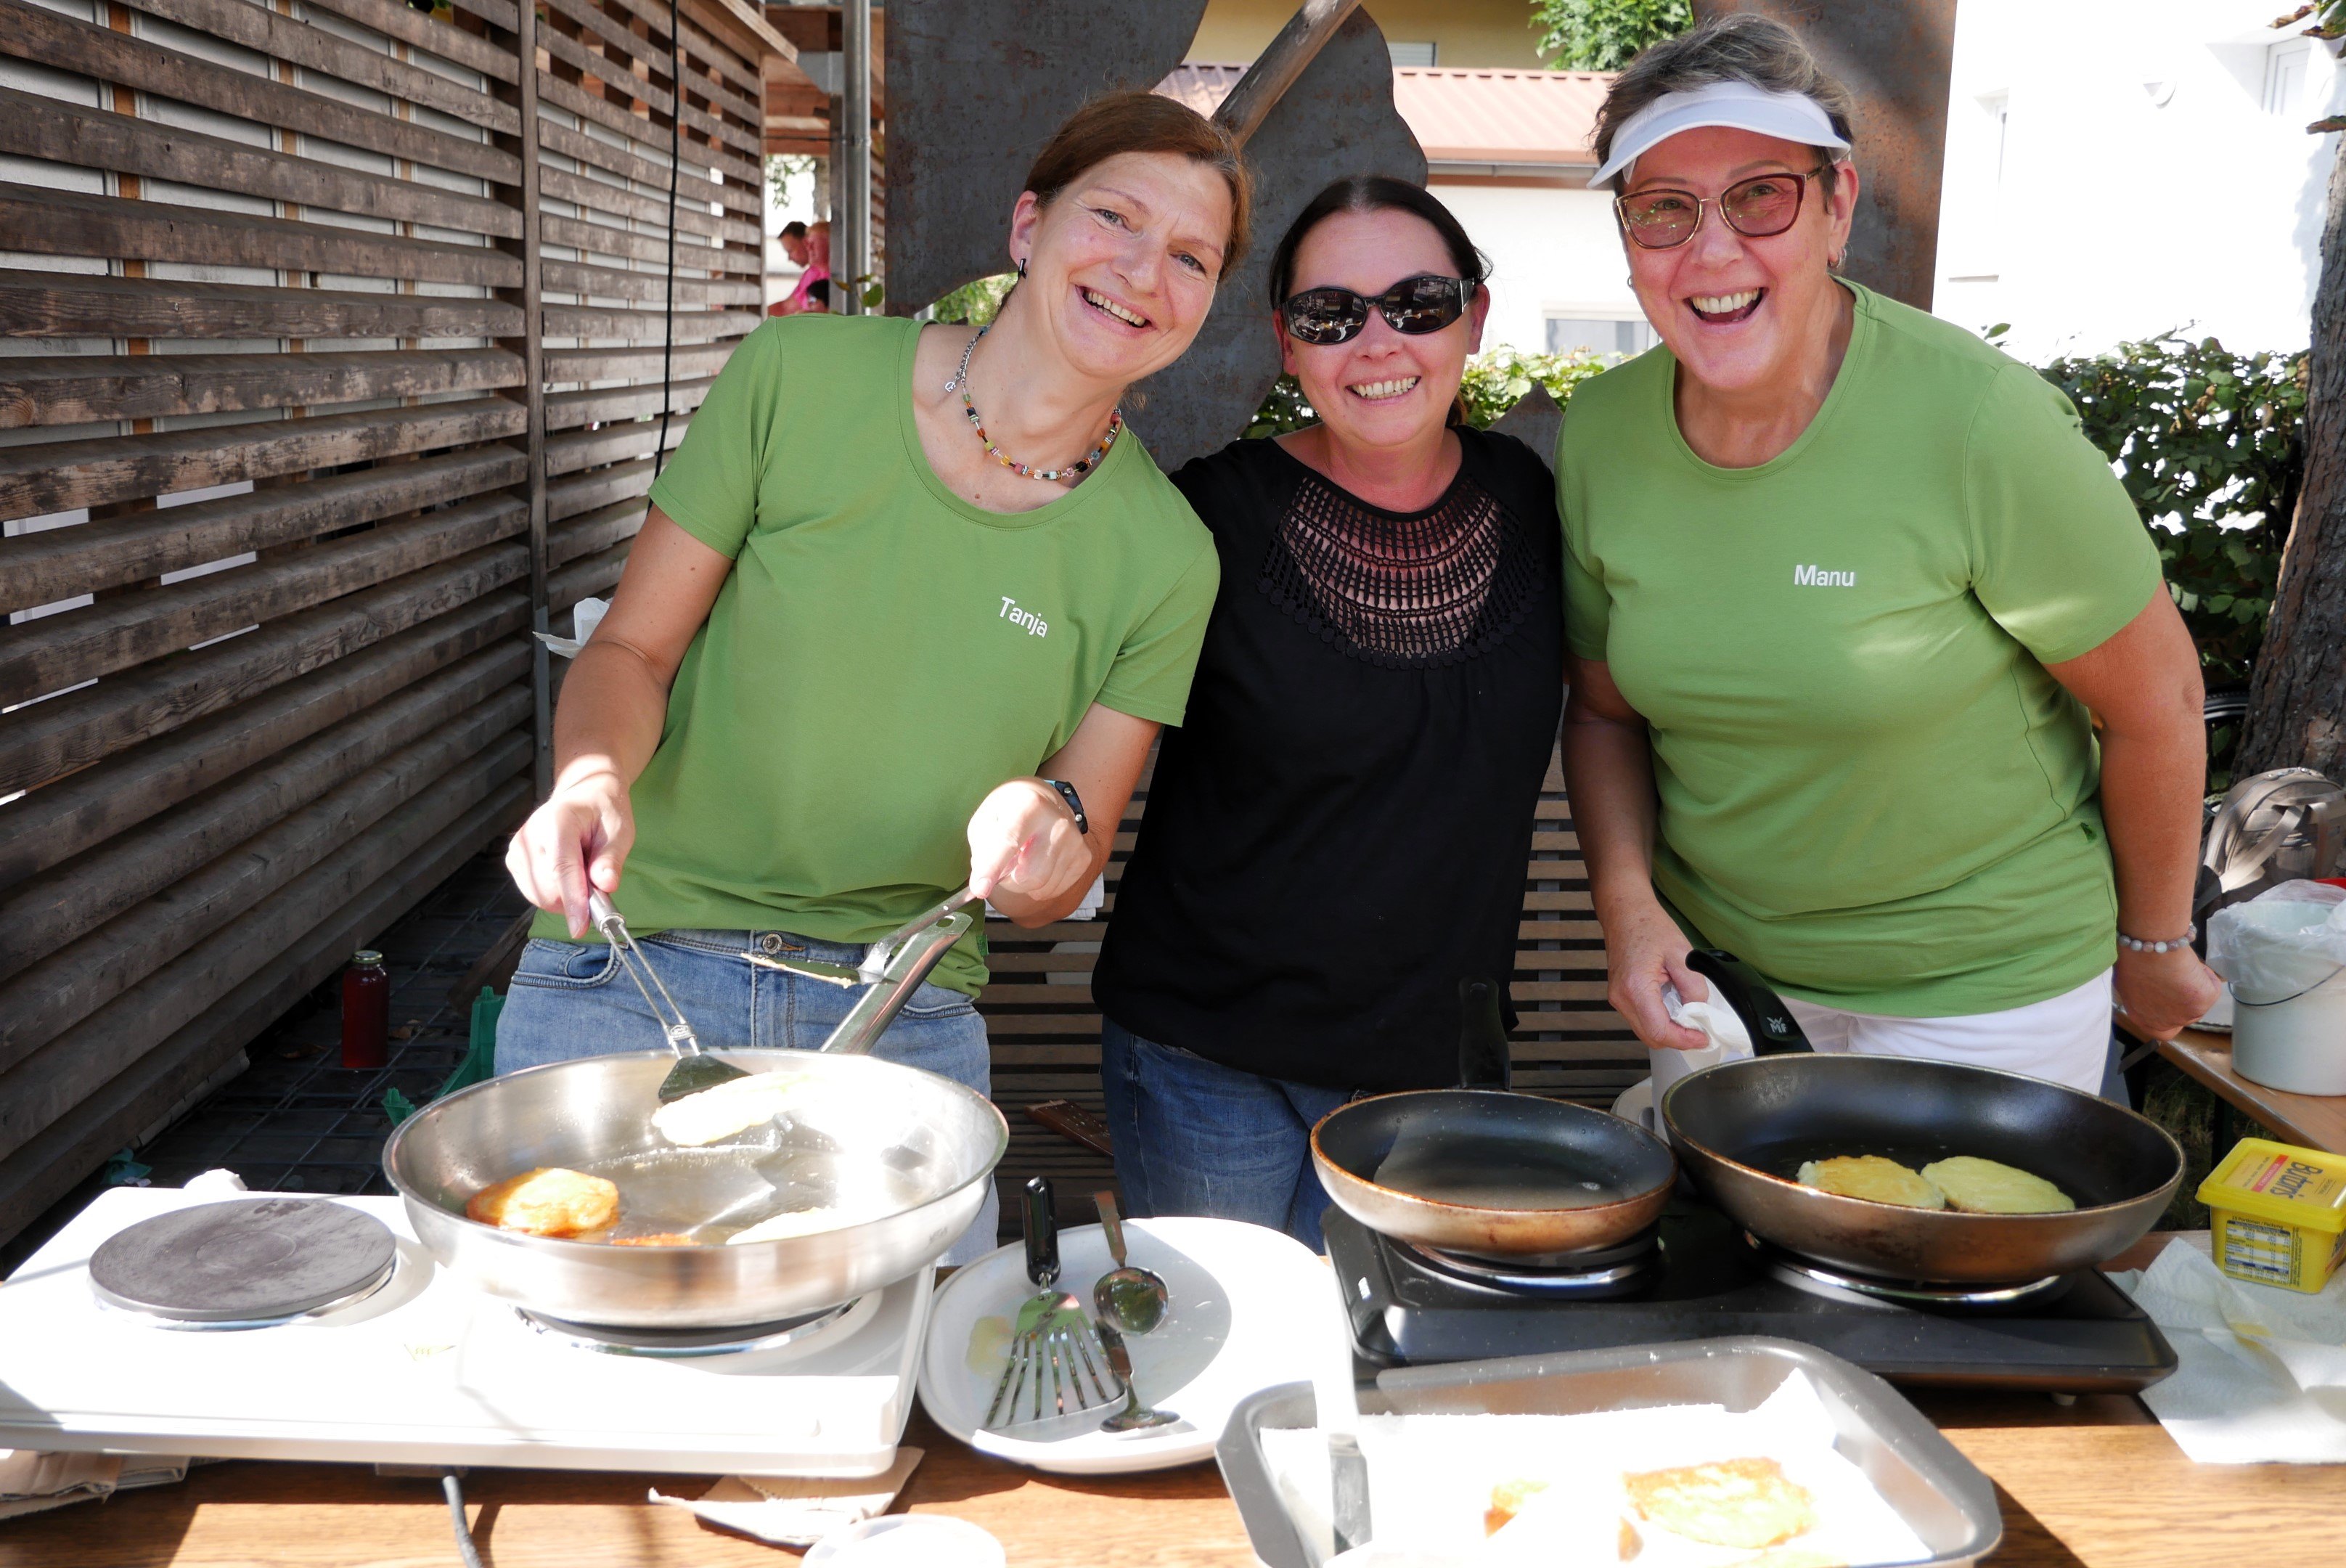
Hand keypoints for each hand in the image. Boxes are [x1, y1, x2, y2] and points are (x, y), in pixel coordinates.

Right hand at [505, 767, 633, 937]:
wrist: (583, 796)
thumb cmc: (603, 811)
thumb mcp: (620, 831)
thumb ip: (611, 858)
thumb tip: (605, 886)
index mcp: (557, 821)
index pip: (561, 868)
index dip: (572, 901)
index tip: (580, 927)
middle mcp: (529, 835)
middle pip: (548, 889)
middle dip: (576, 899)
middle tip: (598, 882)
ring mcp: (518, 850)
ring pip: (540, 897)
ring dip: (567, 897)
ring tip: (582, 870)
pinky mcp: (515, 862)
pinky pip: (535, 894)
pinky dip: (556, 894)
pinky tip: (568, 874)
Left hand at [966, 778, 1088, 904]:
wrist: (1045, 800)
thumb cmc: (1010, 811)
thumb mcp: (985, 820)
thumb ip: (981, 850)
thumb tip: (983, 884)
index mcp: (1030, 805)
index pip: (1008, 842)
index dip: (991, 868)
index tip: (980, 889)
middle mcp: (1058, 823)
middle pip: (1028, 876)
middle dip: (1008, 880)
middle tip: (1004, 865)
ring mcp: (1074, 841)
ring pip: (1041, 887)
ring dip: (1023, 883)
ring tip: (1023, 860)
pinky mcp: (1084, 857)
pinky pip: (1054, 890)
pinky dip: (1040, 885)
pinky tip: (1038, 864)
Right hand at [1601, 897, 1712, 1050]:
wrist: (1625, 913)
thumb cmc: (1648, 926)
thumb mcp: (1682, 953)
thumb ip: (1694, 987)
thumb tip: (1700, 1011)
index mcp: (1636, 988)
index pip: (1660, 1031)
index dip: (1685, 1040)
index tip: (1702, 1037)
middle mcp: (1622, 998)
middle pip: (1652, 1038)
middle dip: (1678, 1039)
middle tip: (1699, 1030)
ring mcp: (1618, 998)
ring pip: (1646, 1032)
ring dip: (1669, 1031)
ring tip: (1688, 1018)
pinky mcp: (1620, 996)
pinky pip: (1641, 1020)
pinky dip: (1659, 1021)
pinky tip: (1673, 1008)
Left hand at [2113, 944, 2223, 1040]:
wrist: (2150, 947)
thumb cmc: (2133, 959)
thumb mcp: (2129, 983)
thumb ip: (2140, 996)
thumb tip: (2149, 993)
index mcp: (2144, 1019)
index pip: (2161, 1031)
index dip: (2169, 1019)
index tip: (2171, 1002)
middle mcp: (2165, 1022)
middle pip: (2184, 1017)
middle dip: (2186, 1001)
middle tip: (2184, 981)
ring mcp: (2186, 1015)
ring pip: (2199, 1002)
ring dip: (2194, 985)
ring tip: (2182, 966)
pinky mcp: (2203, 1003)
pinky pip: (2212, 988)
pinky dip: (2206, 975)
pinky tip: (2193, 964)